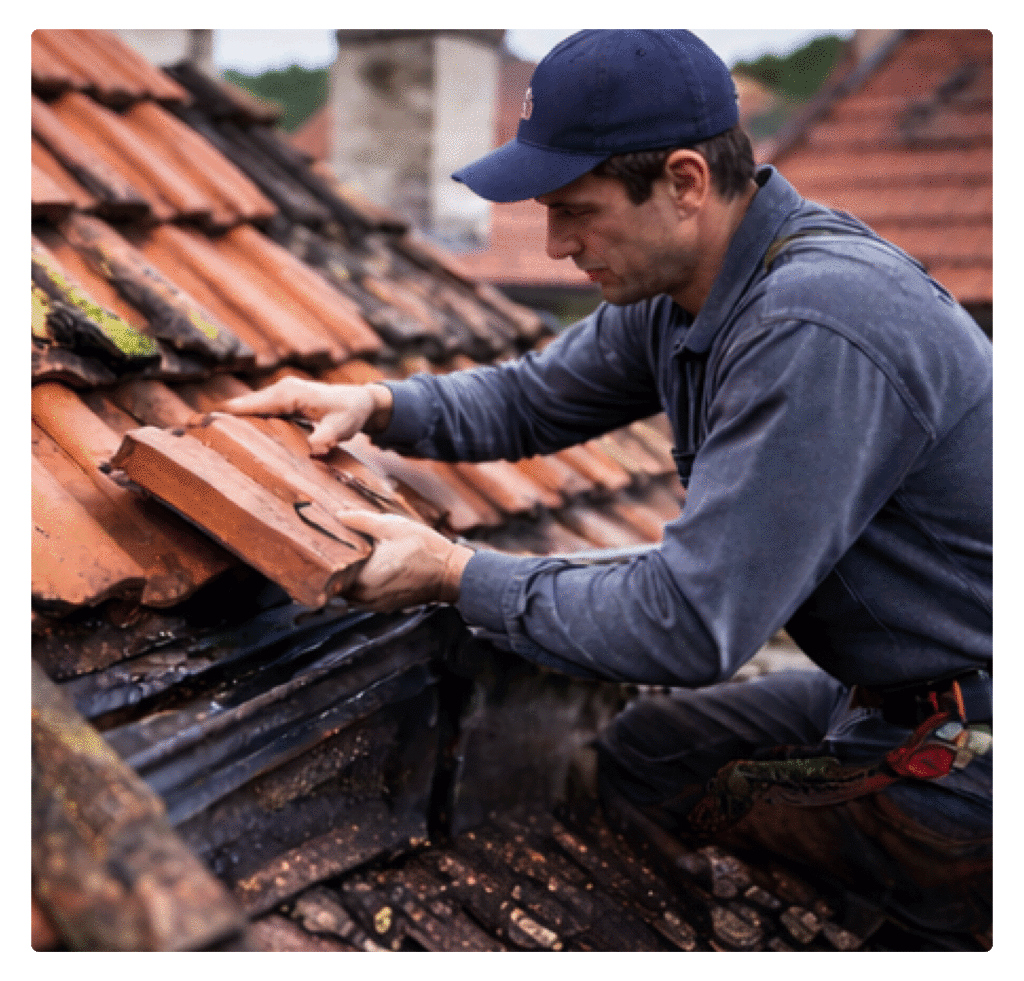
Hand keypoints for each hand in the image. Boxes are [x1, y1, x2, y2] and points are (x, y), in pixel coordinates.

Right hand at [216, 376, 393, 455]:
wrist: (361, 402)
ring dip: (230, 420)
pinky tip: (229, 434)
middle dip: (220, 417)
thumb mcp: (341, 428)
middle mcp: (281, 391)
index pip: (252, 404)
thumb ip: (326, 438)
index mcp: (289, 394)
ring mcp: (281, 395)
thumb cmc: (351, 413)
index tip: (201, 421)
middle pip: (243, 405)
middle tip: (190, 432)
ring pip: (249, 408)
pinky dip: (244, 420)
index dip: (227, 413)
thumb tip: (313, 449)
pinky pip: (258, 411)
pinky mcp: (283, 402)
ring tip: (201, 434)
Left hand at [336, 510, 473, 611]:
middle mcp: (365, 597)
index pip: (328, 577)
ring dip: (348, 581)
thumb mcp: (392, 526)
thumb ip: (361, 521)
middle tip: (337, 551)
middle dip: (335, 570)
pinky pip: (363, 599)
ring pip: (348, 595)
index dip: (323, 562)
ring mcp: (375, 605)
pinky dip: (361, 587)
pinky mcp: (385, 607)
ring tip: (354, 561)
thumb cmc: (424, 549)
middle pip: (336, 587)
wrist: (450, 573)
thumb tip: (339, 515)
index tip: (323, 549)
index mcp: (363, 577)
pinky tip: (370, 571)